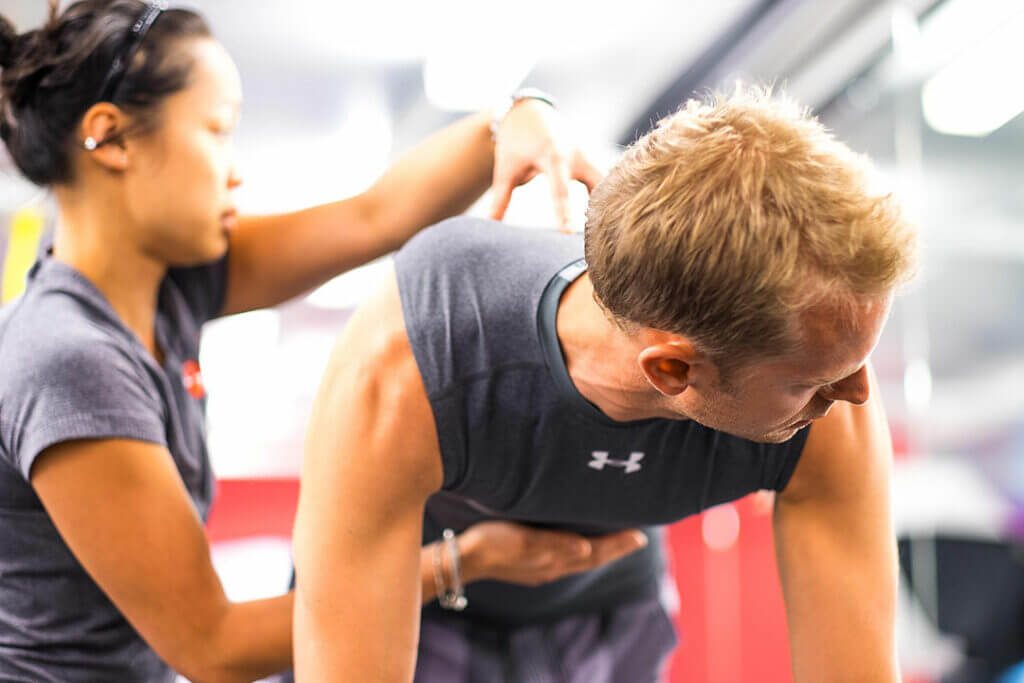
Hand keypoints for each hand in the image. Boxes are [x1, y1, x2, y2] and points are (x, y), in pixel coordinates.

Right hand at [457, 520, 647, 586]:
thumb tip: (585, 547)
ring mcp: (543, 569)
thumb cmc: (494, 543)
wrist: (465, 559)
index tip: (640, 536)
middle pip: (592, 558)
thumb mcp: (524, 540)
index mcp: (554, 560)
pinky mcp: (532, 565)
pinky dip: (583, 552)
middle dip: (616, 549)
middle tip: (638, 538)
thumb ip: (554, 544)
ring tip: (618, 543)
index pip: (595, 552)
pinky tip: (581, 548)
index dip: (618, 545)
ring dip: (602, 552)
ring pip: (581, 560)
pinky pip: (567, 560)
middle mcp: (553, 567)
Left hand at [488, 99, 603, 231]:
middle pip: (595, 183)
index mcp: (552, 155)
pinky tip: (603, 219)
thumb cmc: (514, 142)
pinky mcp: (589, 158)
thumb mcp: (506, 170)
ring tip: (605, 231)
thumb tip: (489, 225)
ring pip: (605, 181)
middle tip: (598, 236)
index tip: (567, 234)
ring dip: (605, 203)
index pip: (560, 190)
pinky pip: (603, 179)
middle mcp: (575, 154)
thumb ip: (500, 199)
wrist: (527, 112)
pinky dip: (604, 196)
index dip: (564, 213)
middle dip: (599, 207)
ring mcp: (585, 155)